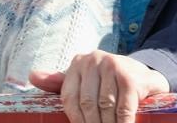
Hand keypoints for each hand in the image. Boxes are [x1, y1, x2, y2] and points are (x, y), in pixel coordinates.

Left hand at [30, 51, 169, 122]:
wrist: (144, 74)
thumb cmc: (108, 81)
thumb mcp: (84, 79)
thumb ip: (59, 82)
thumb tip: (32, 76)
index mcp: (78, 63)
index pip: (69, 98)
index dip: (75, 120)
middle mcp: (93, 60)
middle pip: (87, 103)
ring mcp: (113, 66)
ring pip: (105, 107)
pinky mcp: (130, 78)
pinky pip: (124, 109)